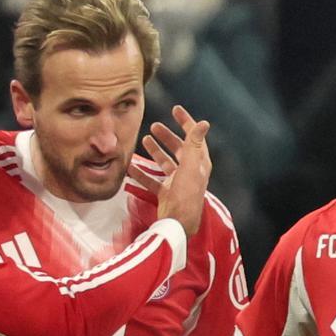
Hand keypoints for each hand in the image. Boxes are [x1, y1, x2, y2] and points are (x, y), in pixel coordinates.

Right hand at [130, 104, 211, 234]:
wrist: (177, 226)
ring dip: (155, 151)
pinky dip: (143, 172)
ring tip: (144, 140)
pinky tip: (131, 166)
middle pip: (179, 149)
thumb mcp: (189, 167)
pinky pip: (153, 180)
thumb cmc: (185, 196)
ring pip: (165, 163)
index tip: (175, 109)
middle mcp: (189, 173)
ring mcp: (177, 184)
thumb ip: (194, 144)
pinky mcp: (166, 194)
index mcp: (199, 164)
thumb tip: (204, 123)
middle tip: (154, 126)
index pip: (194, 138)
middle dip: (167, 136)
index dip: (186, 122)